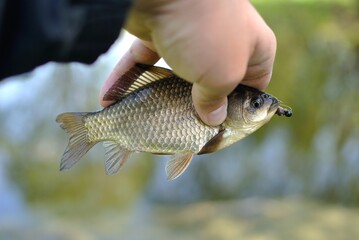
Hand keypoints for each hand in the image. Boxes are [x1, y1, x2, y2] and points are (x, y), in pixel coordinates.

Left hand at [99, 0, 275, 125]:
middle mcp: (223, 41)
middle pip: (211, 85)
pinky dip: (129, 80)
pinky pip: (144, 63)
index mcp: (252, 49)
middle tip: (182, 130)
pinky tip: (111, 100)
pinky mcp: (159, 33)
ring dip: (159, 99)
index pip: (253, 87)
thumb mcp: (223, 74)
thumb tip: (211, 120)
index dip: (239, 112)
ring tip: (144, 121)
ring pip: (176, 77)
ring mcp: (190, 36)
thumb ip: (217, 101)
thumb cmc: (207, 31)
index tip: (220, 130)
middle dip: (195, 109)